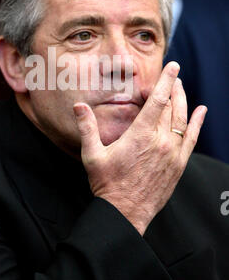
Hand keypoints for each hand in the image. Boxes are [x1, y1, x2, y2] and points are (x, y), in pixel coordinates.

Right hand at [73, 62, 206, 234]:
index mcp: (140, 135)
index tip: (173, 66)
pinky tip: (201, 111)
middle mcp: (161, 141)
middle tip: (170, 77)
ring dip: (183, 101)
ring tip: (181, 87)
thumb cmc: (107, 184)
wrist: (125, 213)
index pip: (158, 100)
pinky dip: (197, 123)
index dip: (166, 80)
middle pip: (172, 106)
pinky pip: (191, 138)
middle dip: (171, 89)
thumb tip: (78, 106)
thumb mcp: (92, 155)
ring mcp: (172, 154)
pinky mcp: (178, 165)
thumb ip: (87, 128)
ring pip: (182, 119)